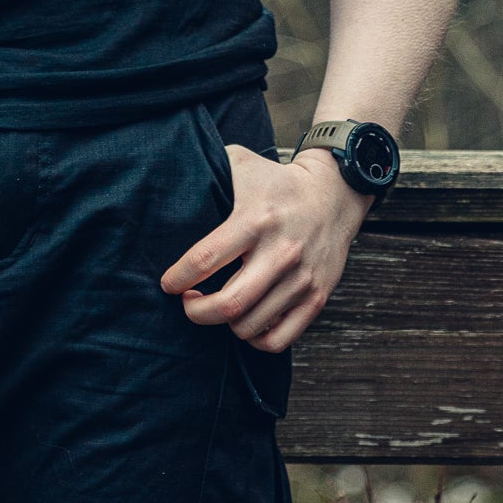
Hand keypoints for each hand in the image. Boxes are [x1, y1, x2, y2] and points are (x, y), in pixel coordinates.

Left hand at [160, 145, 367, 352]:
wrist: (334, 193)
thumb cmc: (277, 181)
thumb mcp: (241, 163)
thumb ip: (206, 169)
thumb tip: (168, 182)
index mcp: (255, 220)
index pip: (205, 259)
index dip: (178, 278)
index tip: (168, 283)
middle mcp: (280, 252)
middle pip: (229, 304)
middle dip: (197, 312)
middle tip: (188, 302)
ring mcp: (301, 278)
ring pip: (250, 326)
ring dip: (225, 324)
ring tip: (218, 306)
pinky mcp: (317, 296)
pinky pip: (279, 339)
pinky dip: (256, 339)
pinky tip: (246, 320)